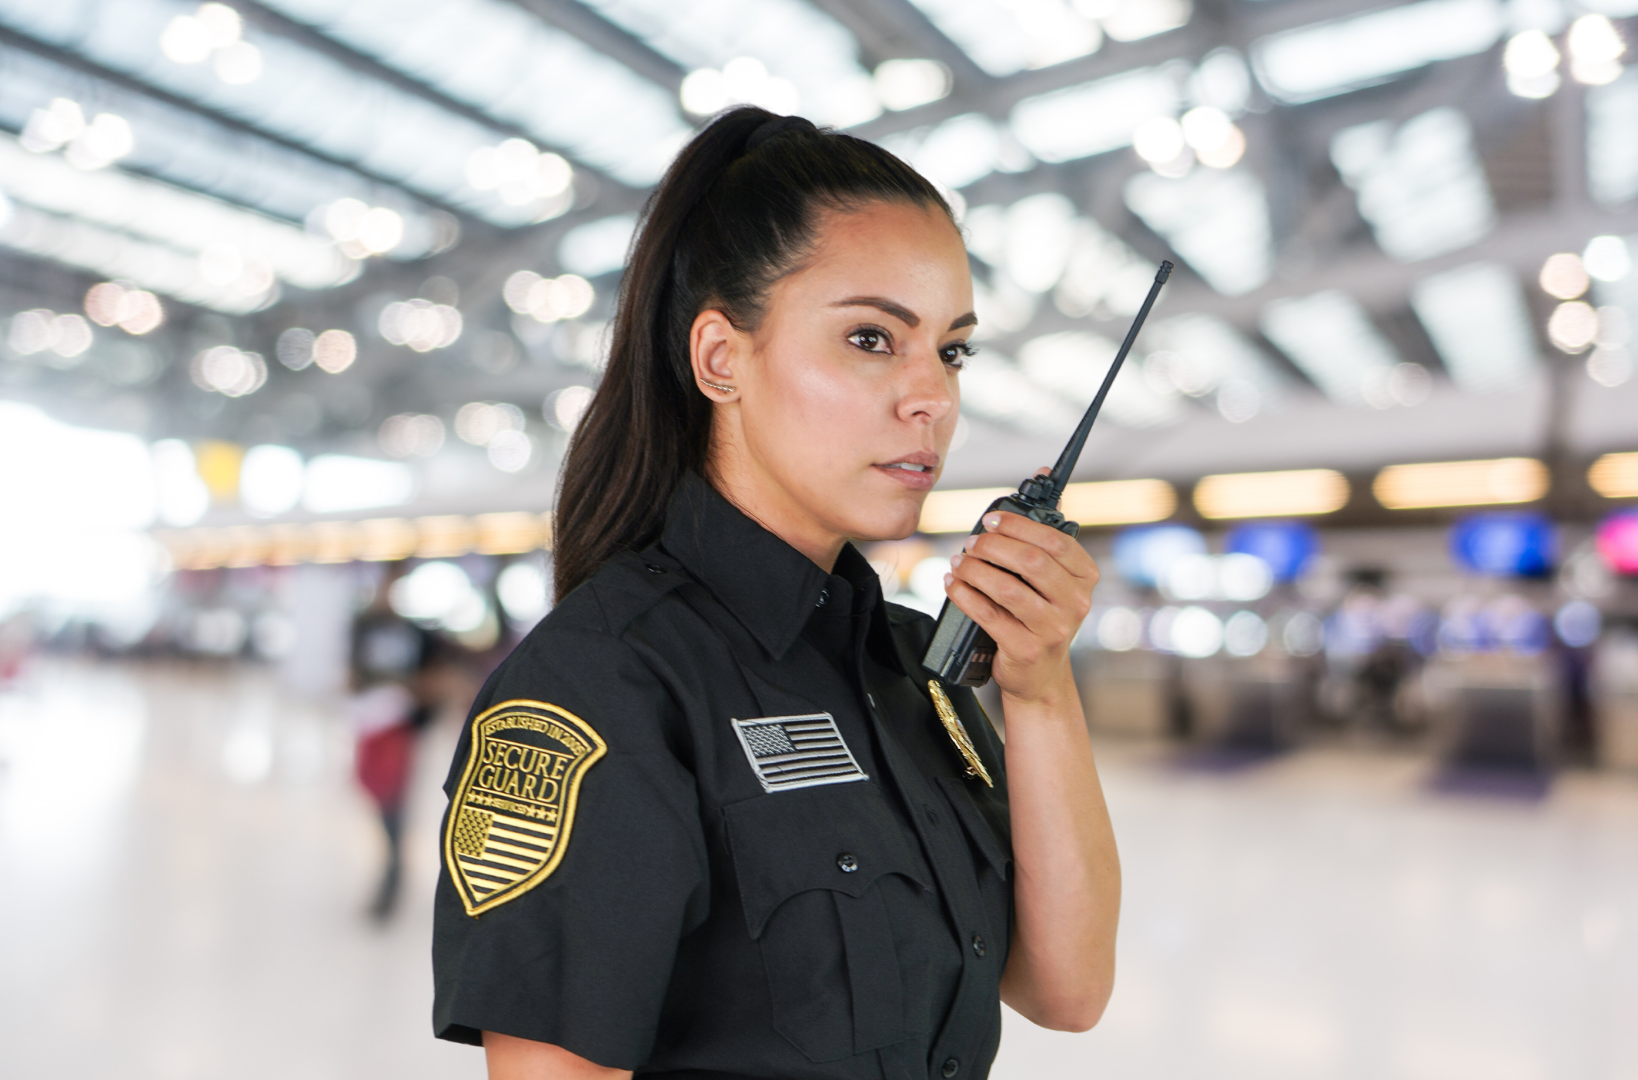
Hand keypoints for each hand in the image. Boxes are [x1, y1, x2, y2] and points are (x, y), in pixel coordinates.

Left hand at [944, 501, 1098, 703]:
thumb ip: (1044, 531)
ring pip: (1008, 588)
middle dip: (994, 546)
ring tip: (958, 562)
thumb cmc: (1041, 616)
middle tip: (972, 541)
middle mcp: (1075, 603)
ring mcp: (1053, 629)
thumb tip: (1042, 474)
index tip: (991, 519)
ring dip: (975, 570)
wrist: (1039, 675)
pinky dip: (965, 595)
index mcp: (1085, 578)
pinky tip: (953, 585)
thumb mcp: (1052, 578)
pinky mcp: (1026, 648)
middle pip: (1031, 562)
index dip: (1019, 526)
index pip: (1056, 541)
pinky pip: (989, 615)